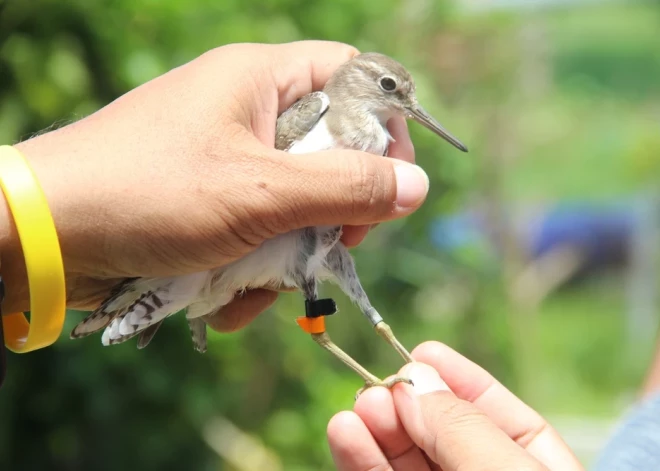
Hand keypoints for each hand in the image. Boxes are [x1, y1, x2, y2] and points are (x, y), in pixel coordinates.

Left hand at [0, 41, 423, 331]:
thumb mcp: (260, 193)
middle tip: (335, 244)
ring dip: (289, 254)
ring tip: (257, 286)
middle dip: (335, 210)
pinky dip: (253, 269)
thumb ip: (344, 187)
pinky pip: (257, 231)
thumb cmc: (151, 194)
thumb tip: (417, 185)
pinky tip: (229, 297)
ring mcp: (225, 160)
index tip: (391, 183)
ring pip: (295, 204)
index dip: (384, 127)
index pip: (353, 79)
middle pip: (330, 151)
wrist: (46, 236)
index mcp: (260, 79)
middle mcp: (246, 112)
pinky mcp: (207, 203)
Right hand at [328, 342, 583, 470]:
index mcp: (533, 465)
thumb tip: (415, 379)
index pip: (495, 412)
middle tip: (378, 385)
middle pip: (439, 431)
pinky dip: (359, 459)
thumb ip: (462, 428)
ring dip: (376, 430)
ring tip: (358, 406)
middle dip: (407, 404)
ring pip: (404, 457)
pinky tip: (345, 434)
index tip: (422, 351)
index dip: (458, 379)